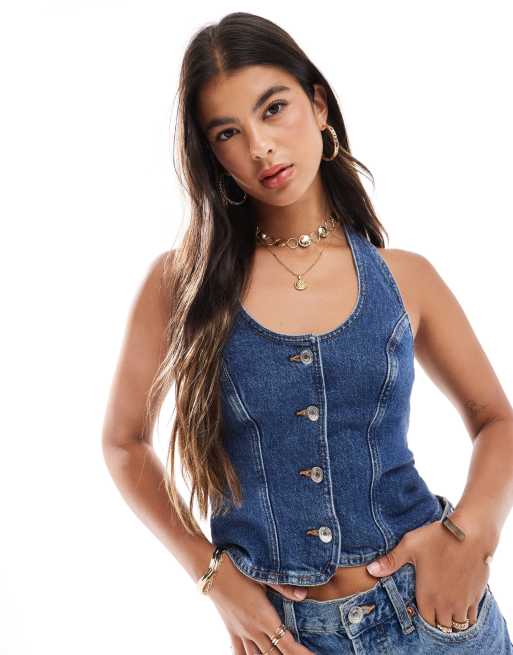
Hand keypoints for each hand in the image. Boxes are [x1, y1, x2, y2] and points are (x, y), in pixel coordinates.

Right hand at [208, 554, 314, 653]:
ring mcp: (241, 632)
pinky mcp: (231, 631)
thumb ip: (284, 588)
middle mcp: (253, 630)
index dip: (302, 654)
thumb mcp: (263, 577)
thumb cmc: (238, 570)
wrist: (212, 571)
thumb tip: (303, 595)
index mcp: (264, 617)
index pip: (288, 645)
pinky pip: (239, 653)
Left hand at [364, 517, 490, 630]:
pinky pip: (472, 618)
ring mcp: (462, 602)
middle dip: (437, 621)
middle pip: (441, 627)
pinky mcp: (476, 596)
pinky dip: (467, 616)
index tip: (419, 608)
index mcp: (427, 596)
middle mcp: (445, 604)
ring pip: (457, 625)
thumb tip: (370, 570)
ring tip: (447, 610)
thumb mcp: (410, 546)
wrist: (470, 534)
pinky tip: (462, 605)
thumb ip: (391, 561)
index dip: (421, 617)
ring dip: (452, 621)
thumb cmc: (438, 538)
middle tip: (433, 610)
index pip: (424, 621)